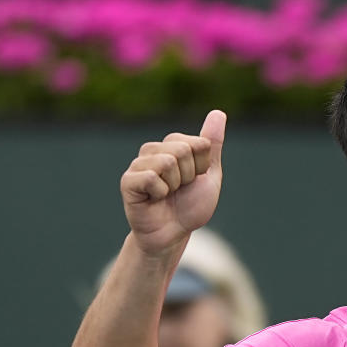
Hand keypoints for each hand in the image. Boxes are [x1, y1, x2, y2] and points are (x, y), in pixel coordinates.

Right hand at [121, 110, 225, 257]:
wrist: (173, 234)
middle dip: (188, 176)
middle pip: (181, 150)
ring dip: (174, 186)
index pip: (198, 143)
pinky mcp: (128, 181)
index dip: (202, 167)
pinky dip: (159, 193)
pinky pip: (150, 177)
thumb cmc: (190, 206)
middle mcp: (153, 150)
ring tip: (167, 195)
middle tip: (179, 190)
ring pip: (167, 162)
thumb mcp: (209, 175)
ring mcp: (139, 164)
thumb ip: (212, 145)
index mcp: (172, 144)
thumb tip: (218, 112)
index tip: (193, 181)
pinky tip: (154, 199)